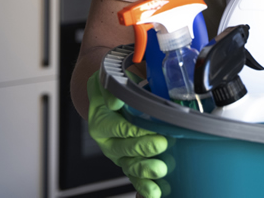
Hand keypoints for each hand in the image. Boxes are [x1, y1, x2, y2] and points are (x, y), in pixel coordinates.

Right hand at [87, 71, 168, 197]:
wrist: (108, 94)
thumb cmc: (113, 85)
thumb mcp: (107, 78)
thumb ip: (111, 88)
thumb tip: (115, 100)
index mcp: (100, 121)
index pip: (118, 128)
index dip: (134, 132)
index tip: (152, 131)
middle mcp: (108, 141)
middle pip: (125, 149)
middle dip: (144, 149)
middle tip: (162, 144)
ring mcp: (118, 154)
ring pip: (130, 167)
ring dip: (145, 172)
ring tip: (160, 171)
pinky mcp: (128, 162)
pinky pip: (135, 177)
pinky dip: (144, 187)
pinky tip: (156, 193)